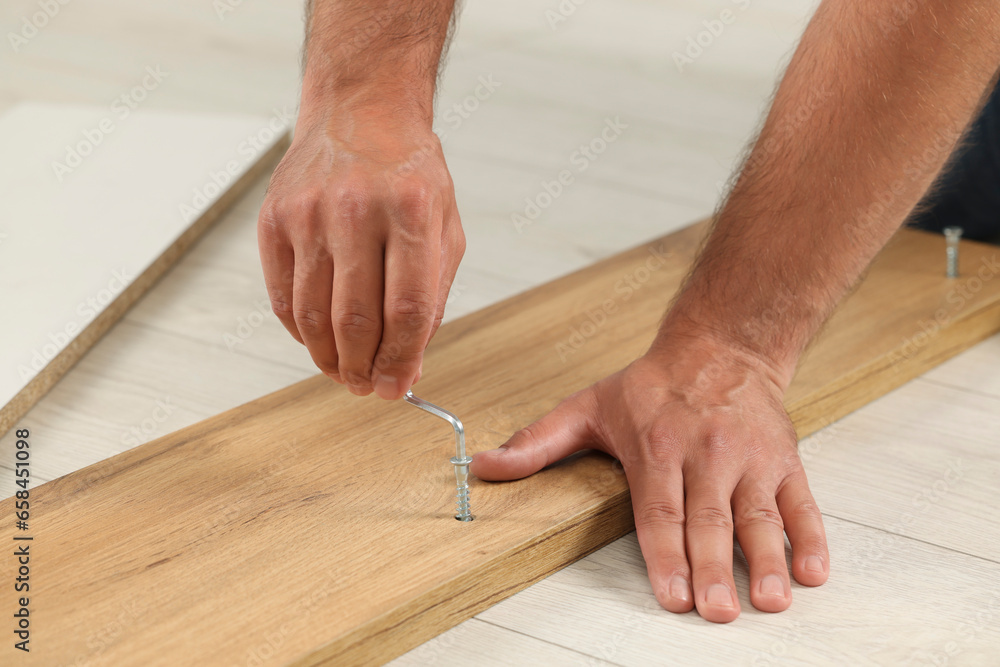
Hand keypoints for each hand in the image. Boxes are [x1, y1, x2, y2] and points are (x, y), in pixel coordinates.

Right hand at [258, 108, 464, 398]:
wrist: (360, 113)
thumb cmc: (409, 174)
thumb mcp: (445, 228)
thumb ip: (432, 297)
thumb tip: (408, 365)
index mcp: (412, 211)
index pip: (407, 309)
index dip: (401, 361)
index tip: (398, 388)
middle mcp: (356, 209)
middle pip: (355, 320)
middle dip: (363, 369)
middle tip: (368, 387)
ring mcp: (308, 213)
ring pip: (313, 315)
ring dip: (328, 359)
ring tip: (344, 372)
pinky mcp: (274, 219)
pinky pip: (282, 297)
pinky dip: (301, 332)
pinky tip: (318, 340)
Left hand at [471, 332, 828, 622]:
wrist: (721, 346)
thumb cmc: (652, 386)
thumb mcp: (587, 407)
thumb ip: (536, 443)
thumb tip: (482, 467)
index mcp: (657, 446)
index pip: (659, 510)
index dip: (665, 555)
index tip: (671, 595)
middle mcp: (706, 453)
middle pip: (709, 519)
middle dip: (715, 568)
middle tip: (719, 611)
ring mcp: (749, 458)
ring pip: (758, 514)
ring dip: (769, 559)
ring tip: (771, 599)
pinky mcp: (784, 460)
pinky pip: (801, 502)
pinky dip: (810, 536)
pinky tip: (813, 570)